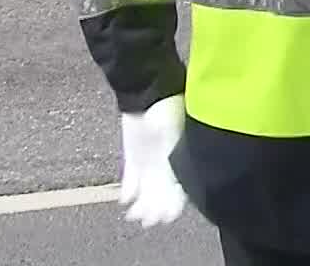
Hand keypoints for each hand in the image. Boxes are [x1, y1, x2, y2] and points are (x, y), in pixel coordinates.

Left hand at [119, 95, 186, 227]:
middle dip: (157, 210)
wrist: (147, 88)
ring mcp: (151, 162)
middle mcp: (169, 163)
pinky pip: (132, 181)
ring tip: (133, 216)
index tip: (168, 216)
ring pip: (147, 192)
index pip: (183, 189)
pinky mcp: (135, 158)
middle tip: (150, 221)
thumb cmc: (168, 107)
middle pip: (164, 195)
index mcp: (185, 158)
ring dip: (142, 205)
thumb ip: (173, 163)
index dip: (176, 204)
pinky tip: (124, 201)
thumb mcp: (173, 137)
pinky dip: (128, 193)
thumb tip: (177, 189)